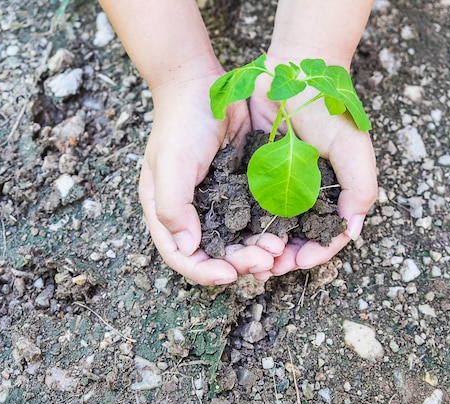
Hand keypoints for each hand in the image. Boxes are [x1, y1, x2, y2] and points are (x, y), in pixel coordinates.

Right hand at [139, 74, 285, 284]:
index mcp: (166, 211)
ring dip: (256, 249)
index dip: (203, 271)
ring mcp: (217, 201)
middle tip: (265, 259)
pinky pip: (253, 217)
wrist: (203, 84)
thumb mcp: (170, 164)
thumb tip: (189, 248)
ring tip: (277, 249)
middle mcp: (191, 212)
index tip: (229, 274)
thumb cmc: (181, 123)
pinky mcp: (239, 189)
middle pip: (213, 253)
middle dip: (238, 261)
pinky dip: (266, 229)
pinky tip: (283, 234)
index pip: (181, 255)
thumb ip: (172, 206)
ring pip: (236, 240)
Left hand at [249, 57, 377, 273]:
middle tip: (268, 268)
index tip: (300, 261)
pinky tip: (234, 236)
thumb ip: (360, 188)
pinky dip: (243, 224)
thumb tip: (353, 231)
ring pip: (270, 228)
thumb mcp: (352, 148)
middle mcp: (304, 194)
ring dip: (261, 246)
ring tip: (251, 260)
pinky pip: (247, 205)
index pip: (326, 234)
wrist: (293, 75)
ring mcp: (278, 186)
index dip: (315, 252)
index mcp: (330, 193)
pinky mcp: (253, 175)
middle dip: (283, 257)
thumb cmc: (329, 110)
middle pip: (295, 238)